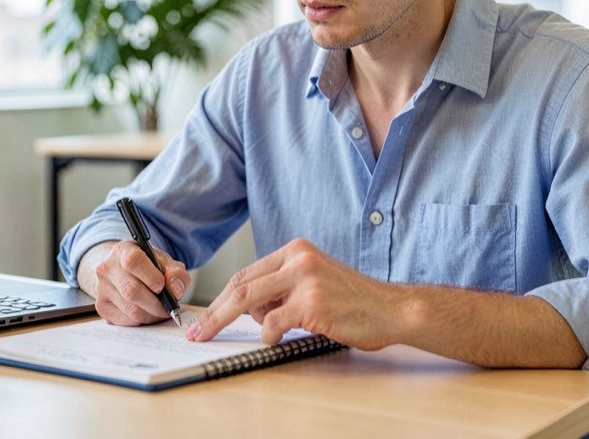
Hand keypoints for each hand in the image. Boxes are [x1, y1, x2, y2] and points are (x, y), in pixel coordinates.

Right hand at [79, 240, 190, 325]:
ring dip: (151, 314)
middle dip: (156, 303)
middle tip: (168, 307)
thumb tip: (175, 289)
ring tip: (160, 310)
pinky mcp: (102, 306)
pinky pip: (126, 320)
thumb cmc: (147, 266)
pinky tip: (147, 313)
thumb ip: (176, 273)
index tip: (161, 285)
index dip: (150, 276)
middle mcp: (108, 268)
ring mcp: (102, 288)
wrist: (124, 272)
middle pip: (131, 290)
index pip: (133, 261)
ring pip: (130, 309)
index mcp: (123, 250)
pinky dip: (142, 320)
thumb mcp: (165, 263)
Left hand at [186, 238, 397, 349]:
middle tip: (197, 331)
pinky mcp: (312, 303)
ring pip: (249, 301)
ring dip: (233, 323)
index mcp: (295, 250)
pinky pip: (272, 322)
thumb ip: (281, 288)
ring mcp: (305, 279)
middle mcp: (298, 259)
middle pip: (241, 285)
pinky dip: (268, 335)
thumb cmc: (353, 300)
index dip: (221, 297)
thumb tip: (247, 308)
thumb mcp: (313, 281)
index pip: (247, 273)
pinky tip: (277, 338)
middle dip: (214, 312)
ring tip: (235, 336)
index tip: (204, 316)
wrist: (391, 309)